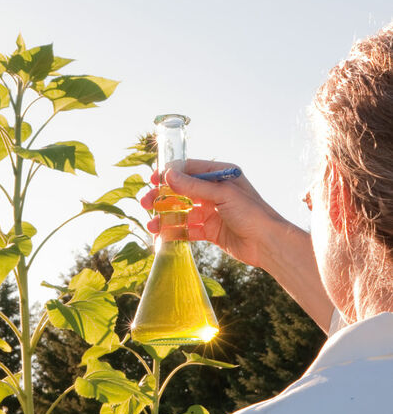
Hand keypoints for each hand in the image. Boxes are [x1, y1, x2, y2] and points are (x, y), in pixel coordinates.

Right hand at [141, 160, 286, 269]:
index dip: (170, 174)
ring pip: (183, 212)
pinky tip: (162, 236)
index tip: (152, 179)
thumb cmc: (251, 213)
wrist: (267, 243)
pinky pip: (188, 230)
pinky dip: (175, 232)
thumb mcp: (222, 195)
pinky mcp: (211, 231)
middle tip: (146, 203)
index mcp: (221, 175)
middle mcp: (215, 192)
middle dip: (163, 197)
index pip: (190, 169)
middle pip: (182, 191)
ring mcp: (212, 212)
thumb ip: (194, 186)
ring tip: (151, 224)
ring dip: (166, 217)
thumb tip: (168, 174)